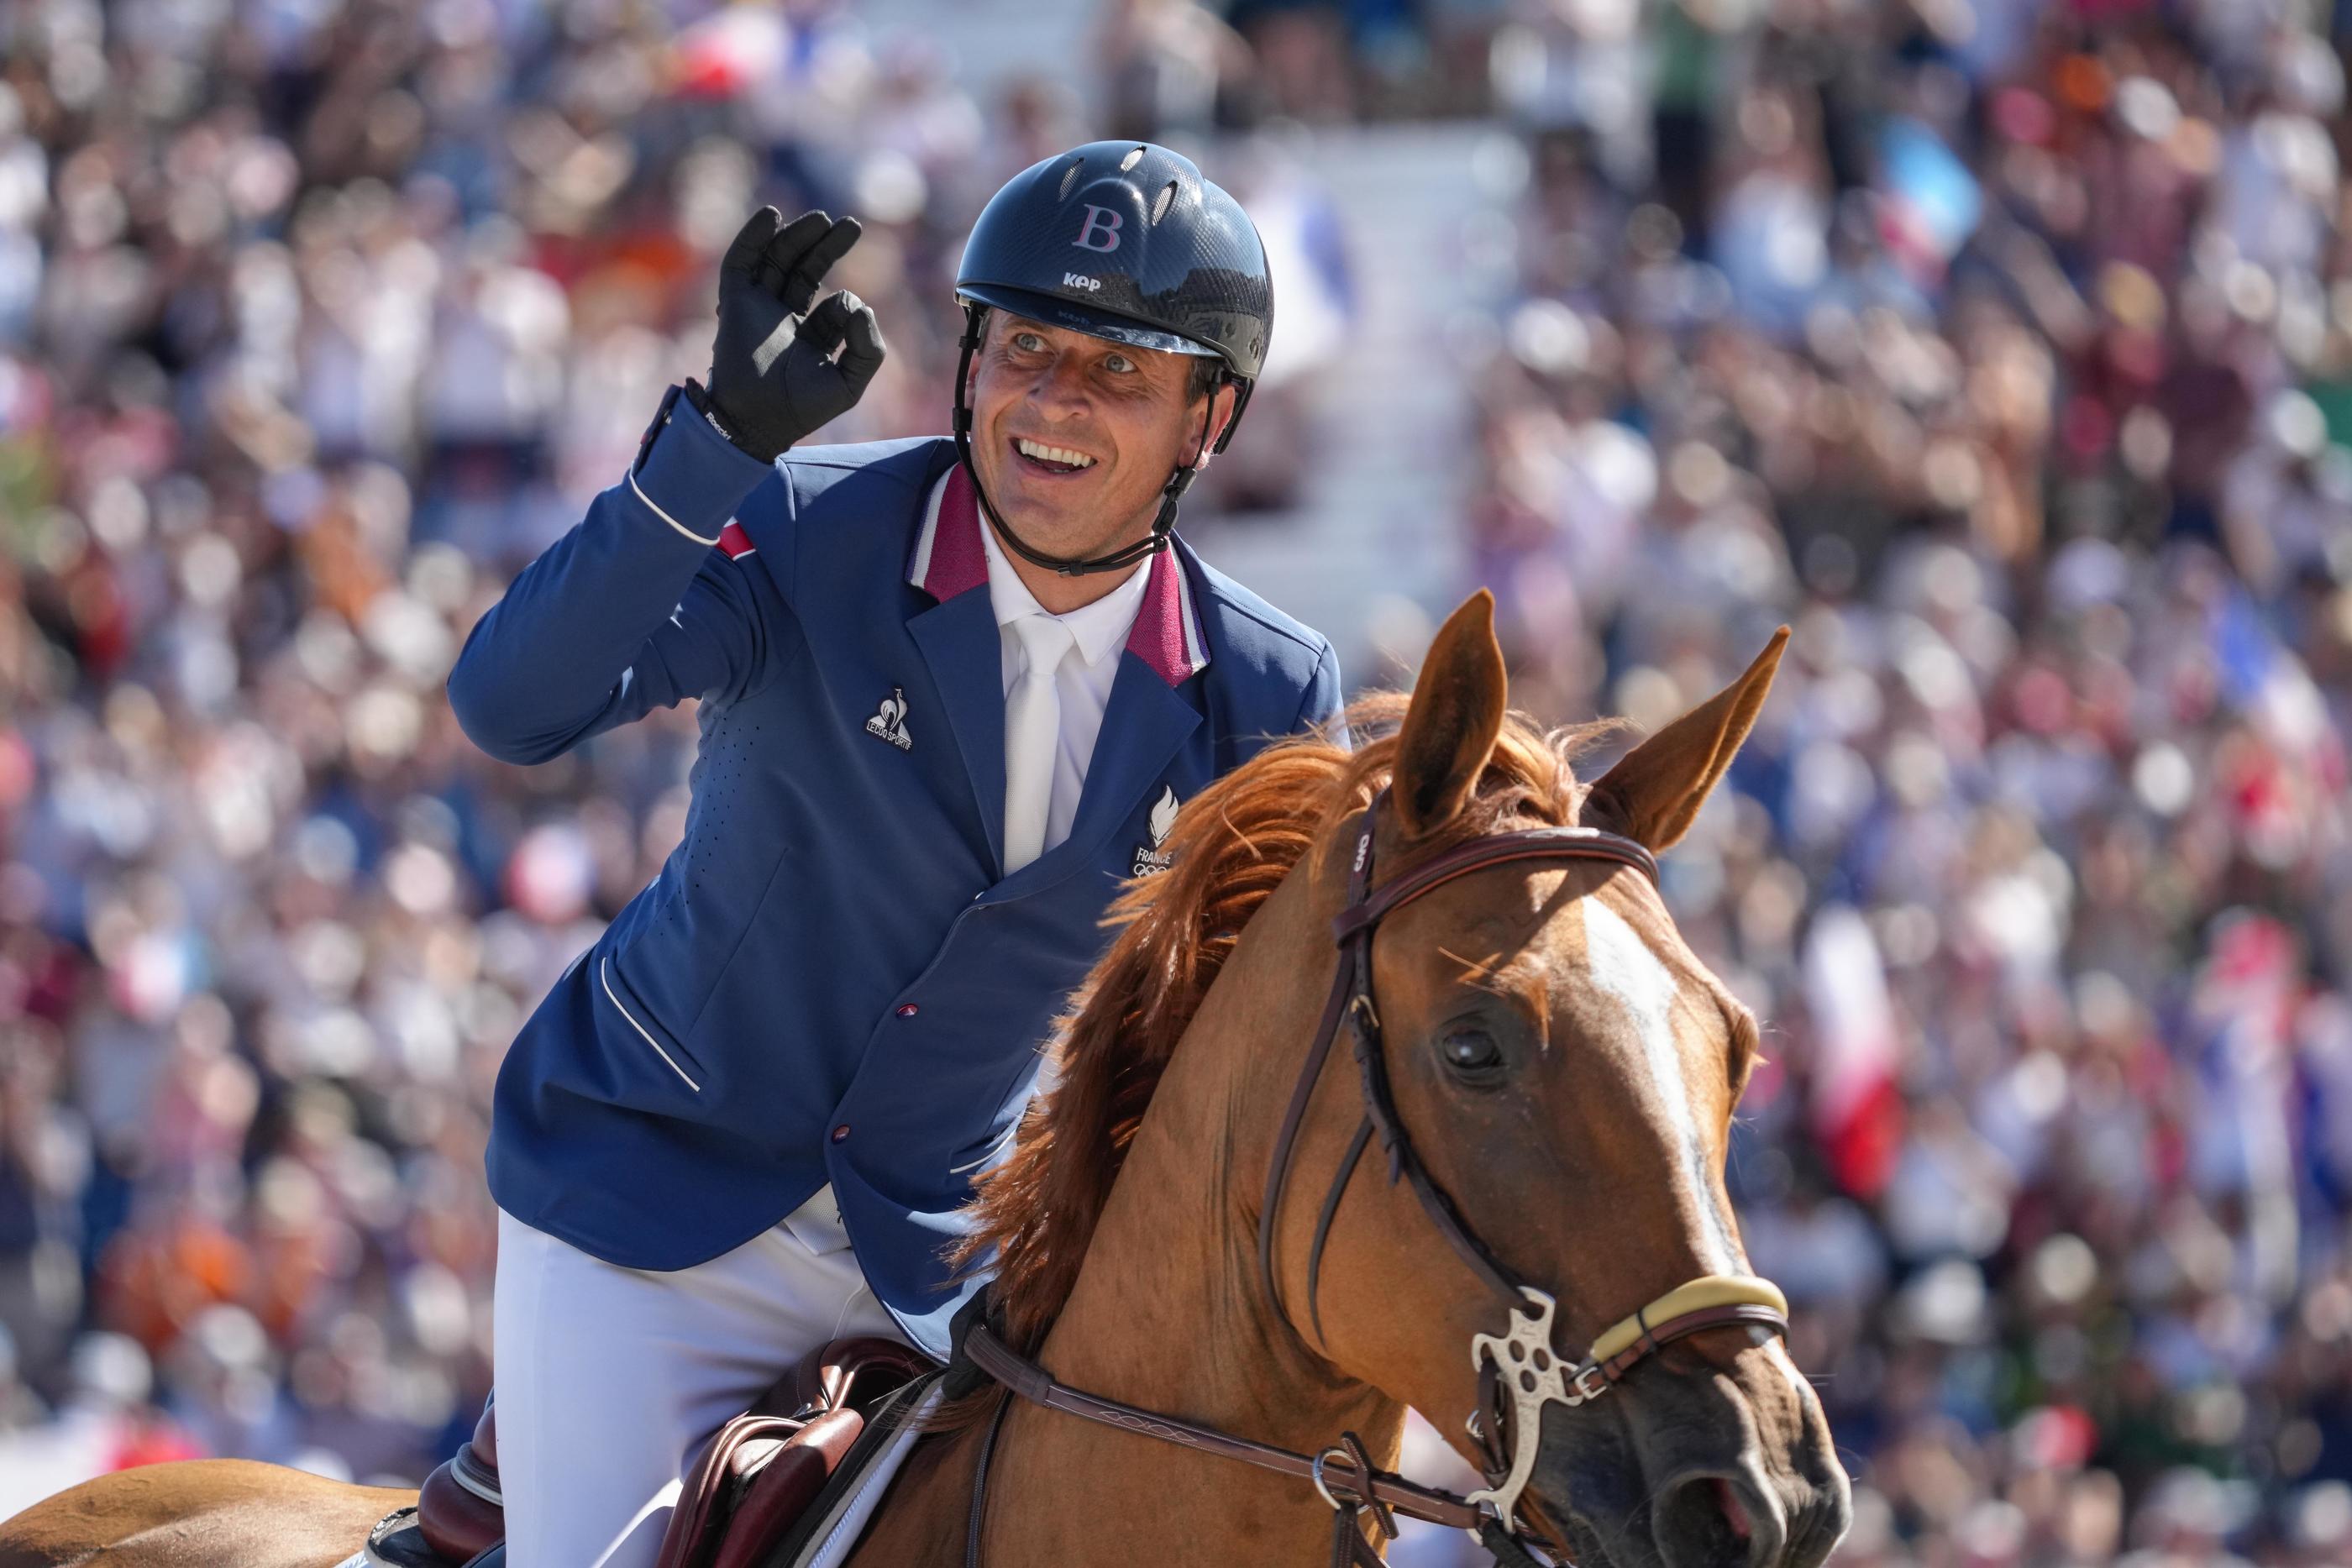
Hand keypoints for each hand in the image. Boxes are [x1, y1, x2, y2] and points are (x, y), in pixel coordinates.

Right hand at [706, 208, 885, 461]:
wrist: (756, 419)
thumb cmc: (801, 408)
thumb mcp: (849, 383)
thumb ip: (868, 349)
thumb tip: (861, 305)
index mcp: (811, 337)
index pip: (835, 307)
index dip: (847, 307)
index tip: (850, 317)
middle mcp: (784, 318)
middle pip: (806, 269)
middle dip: (827, 246)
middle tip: (850, 225)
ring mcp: (758, 307)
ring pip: (777, 259)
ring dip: (797, 236)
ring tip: (821, 219)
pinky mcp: (735, 301)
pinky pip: (741, 261)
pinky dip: (753, 236)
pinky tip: (770, 216)